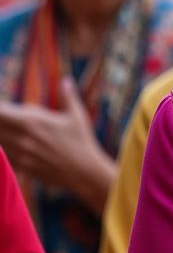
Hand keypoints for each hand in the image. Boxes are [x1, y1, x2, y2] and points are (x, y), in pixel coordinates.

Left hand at [0, 78, 115, 212]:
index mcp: (33, 121)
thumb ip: (68, 96)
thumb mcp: (76, 116)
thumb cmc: (82, 142)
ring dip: (0, 135)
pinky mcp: (21, 167)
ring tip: (6, 131)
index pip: (1, 111)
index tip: (1, 107)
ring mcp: (20, 153)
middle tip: (4, 119)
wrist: (83, 172)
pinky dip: (3, 151)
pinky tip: (8, 145)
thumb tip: (67, 80)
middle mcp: (22, 137)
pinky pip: (3, 158)